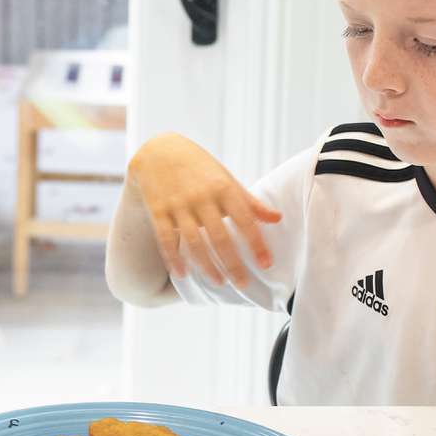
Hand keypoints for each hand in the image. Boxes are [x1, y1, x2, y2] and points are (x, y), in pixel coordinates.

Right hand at [128, 133, 281, 287]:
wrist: (159, 151)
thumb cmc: (200, 168)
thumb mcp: (225, 179)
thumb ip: (249, 201)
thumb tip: (277, 218)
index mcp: (222, 188)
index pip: (245, 220)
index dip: (256, 244)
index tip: (266, 264)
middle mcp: (201, 197)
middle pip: (220, 237)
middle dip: (233, 263)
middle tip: (244, 284)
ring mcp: (178, 204)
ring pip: (194, 241)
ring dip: (207, 265)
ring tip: (219, 282)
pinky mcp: (158, 210)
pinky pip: (165, 239)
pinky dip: (174, 258)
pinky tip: (183, 275)